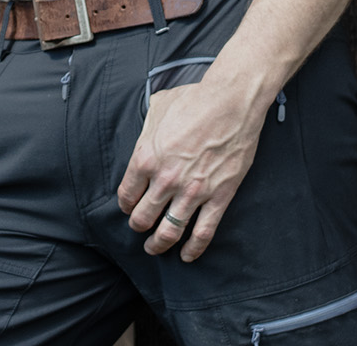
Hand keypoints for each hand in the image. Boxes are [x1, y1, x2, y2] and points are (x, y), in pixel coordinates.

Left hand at [115, 78, 263, 260]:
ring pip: (169, 231)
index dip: (126, 205)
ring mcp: (193, 191)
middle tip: (141, 228)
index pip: (127, 195)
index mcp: (146, 157)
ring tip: (155, 247)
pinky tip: (187, 255)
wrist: (230, 102)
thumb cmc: (194, 100)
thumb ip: (147, 130)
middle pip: (144, 217)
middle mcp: (165, 179)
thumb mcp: (158, 108)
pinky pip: (203, 232)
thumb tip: (145, 138)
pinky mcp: (218, 197)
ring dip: (159, 243)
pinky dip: (193, 248)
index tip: (129, 207)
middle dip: (139, 226)